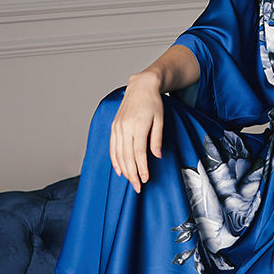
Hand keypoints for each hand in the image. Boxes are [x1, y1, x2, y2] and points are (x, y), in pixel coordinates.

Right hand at [109, 69, 164, 192]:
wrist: (141, 86)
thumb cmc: (153, 102)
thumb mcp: (160, 119)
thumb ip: (157, 138)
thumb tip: (157, 156)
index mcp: (138, 126)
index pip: (138, 153)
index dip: (141, 168)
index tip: (145, 179)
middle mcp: (125, 127)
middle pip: (127, 156)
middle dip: (132, 173)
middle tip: (138, 187)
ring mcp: (118, 127)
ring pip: (119, 153)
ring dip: (124, 169)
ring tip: (130, 181)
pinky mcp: (114, 126)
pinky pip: (112, 146)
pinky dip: (115, 159)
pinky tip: (119, 170)